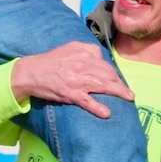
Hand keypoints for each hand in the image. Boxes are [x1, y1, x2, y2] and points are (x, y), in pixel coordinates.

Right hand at [9, 41, 133, 118]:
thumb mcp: (69, 47)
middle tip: (127, 93)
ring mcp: (78, 80)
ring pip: (104, 85)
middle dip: (120, 83)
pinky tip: (107, 113)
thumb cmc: (50, 61)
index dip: (114, 73)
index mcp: (83, 53)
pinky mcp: (71, 93)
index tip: (117, 80)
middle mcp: (83, 65)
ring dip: (119, 92)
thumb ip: (85, 49)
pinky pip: (87, 101)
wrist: (32, 72)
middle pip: (109, 74)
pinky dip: (98, 108)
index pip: (105, 63)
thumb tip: (99, 54)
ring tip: (129, 98)